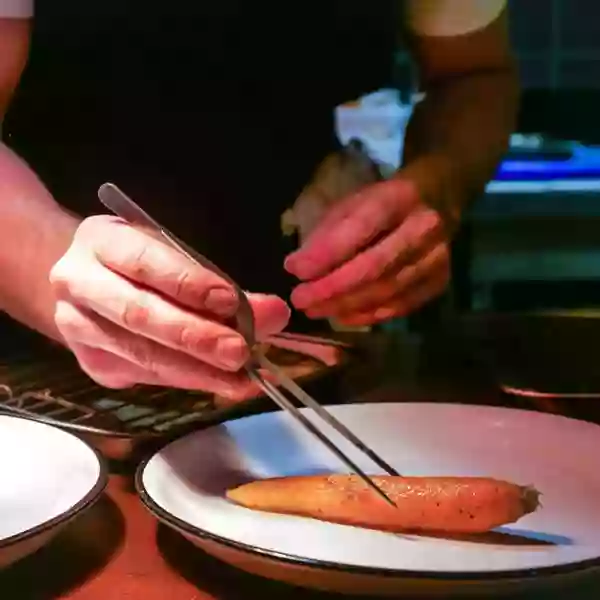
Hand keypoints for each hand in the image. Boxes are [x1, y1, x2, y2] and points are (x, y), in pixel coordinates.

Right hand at [49, 216, 289, 398]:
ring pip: (141, 355)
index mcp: (101, 241)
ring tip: (242, 378)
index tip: (231, 301)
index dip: (187, 282)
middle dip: (195, 336)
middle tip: (240, 351)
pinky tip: (224, 384)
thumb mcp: (174, 255)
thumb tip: (275, 313)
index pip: (143, 262)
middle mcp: (79, 284)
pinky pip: (145, 377)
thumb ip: (219, 282)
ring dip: (197, 370)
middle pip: (139, 315)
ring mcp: (78, 329)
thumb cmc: (141, 263)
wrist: (86, 284)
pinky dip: (190, 381)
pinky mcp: (92, 365)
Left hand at [284, 177, 449, 325]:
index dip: (326, 253)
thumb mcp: (353, 203)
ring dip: (345, 305)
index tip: (294, 269)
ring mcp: (436, 258)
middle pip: (375, 267)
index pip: (360, 229)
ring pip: (387, 291)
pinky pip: (400, 306)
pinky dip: (367, 315)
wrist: (439, 201)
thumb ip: (327, 232)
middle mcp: (424, 228)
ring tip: (315, 310)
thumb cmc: (384, 203)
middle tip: (300, 299)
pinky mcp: (439, 282)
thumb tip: (298, 267)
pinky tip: (342, 316)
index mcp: (398, 197)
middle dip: (332, 287)